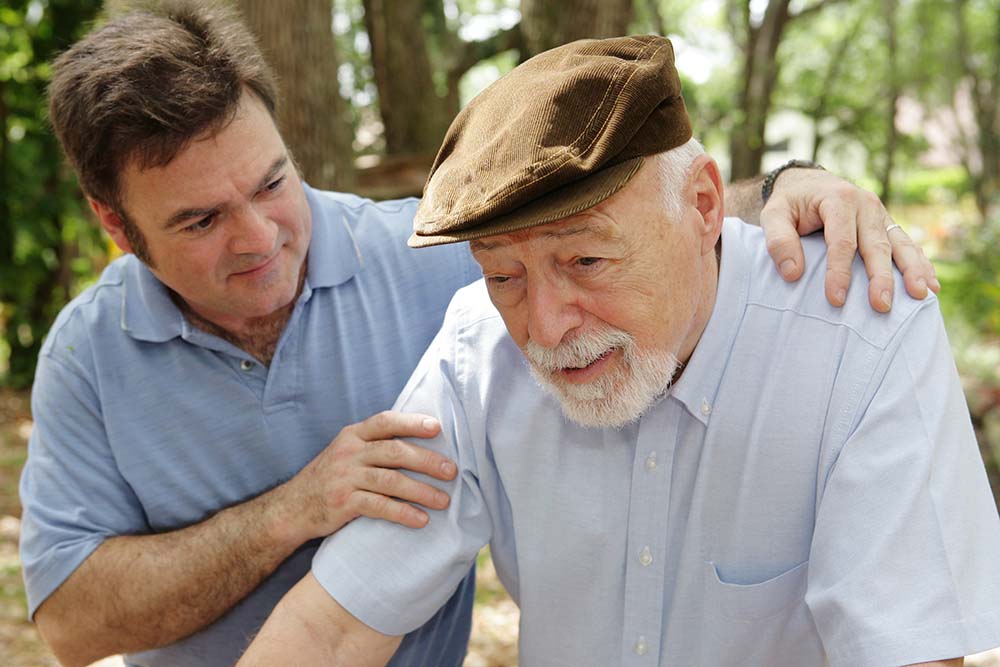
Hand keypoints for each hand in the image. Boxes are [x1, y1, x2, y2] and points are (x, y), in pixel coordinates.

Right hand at [273, 411, 456, 543]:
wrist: (292, 508)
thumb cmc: (330, 478)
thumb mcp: (347, 452)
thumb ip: (375, 445)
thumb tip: (422, 442)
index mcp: (353, 435)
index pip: (386, 421)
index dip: (412, 422)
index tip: (437, 427)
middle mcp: (349, 452)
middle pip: (395, 451)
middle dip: (427, 460)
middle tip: (452, 471)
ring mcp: (345, 477)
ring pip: (391, 480)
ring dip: (422, 491)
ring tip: (444, 501)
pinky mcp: (343, 503)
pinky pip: (379, 506)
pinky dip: (403, 513)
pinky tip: (421, 520)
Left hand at [759, 168, 939, 311]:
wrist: (807, 183)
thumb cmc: (789, 204)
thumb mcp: (772, 215)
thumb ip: (778, 240)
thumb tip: (792, 273)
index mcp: (839, 200)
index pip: (841, 242)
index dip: (839, 272)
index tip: (836, 300)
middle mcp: (866, 205)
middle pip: (876, 245)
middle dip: (880, 277)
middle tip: (881, 305)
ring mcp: (880, 215)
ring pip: (900, 244)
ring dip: (912, 271)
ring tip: (921, 295)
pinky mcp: (887, 225)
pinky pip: (907, 245)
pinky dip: (920, 264)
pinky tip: (930, 286)